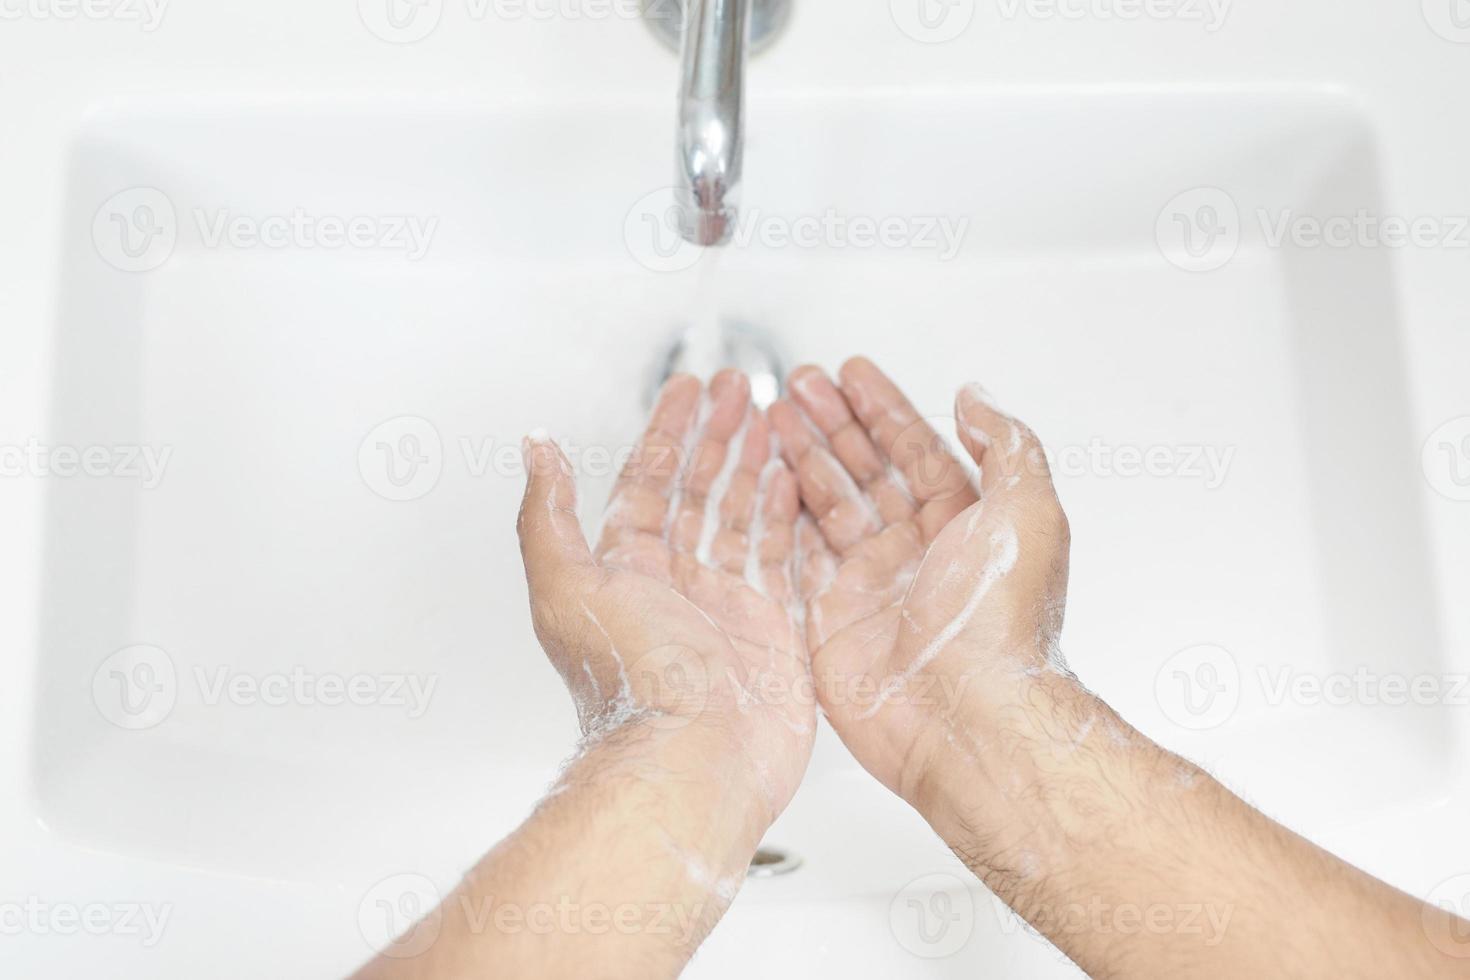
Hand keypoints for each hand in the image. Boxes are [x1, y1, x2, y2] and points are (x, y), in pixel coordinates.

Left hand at [517, 369, 814, 822]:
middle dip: (718, 435)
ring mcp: (728, 607)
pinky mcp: (773, 632)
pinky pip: (785, 561)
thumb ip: (549, 514)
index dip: (668, 432)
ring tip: (775, 421)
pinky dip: (791, 519)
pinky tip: (799, 483)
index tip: (686, 390)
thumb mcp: (568, 584)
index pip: (649, 482)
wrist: (694, 761)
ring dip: (757, 466)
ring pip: (744, 518)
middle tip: (739, 388)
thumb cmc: (631, 682)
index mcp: (627, 569)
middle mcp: (677, 585)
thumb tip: (534, 451)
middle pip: (700, 491)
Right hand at [769, 358, 1074, 816]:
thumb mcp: (1028, 512)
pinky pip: (798, 557)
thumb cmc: (1001, 627)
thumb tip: (977, 397)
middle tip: (799, 384)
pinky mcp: (830, 621)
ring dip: (800, 457)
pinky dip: (778, 517)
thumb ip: (1005, 445)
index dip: (883, 408)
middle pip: (864, 470)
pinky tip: (762, 482)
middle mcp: (916, 552)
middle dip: (831, 422)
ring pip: (827, 505)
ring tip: (770, 416)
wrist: (967, 719)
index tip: (854, 373)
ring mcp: (871, 586)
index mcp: (964, 525)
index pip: (915, 450)